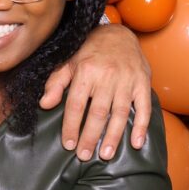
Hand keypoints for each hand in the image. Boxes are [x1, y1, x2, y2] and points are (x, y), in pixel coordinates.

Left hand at [39, 23, 151, 160]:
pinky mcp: (143, 83)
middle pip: (97, 113)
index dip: (71, 126)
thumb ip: (55, 83)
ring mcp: (127, 80)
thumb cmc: (89, 51)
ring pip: (119, 113)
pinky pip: (144, 107)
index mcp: (86, 72)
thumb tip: (44, 104)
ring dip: (113, 136)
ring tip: (105, 155)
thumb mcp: (67, 63)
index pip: (76, 105)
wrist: (118, 34)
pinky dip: (141, 126)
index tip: (68, 144)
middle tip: (84, 156)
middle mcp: (107, 76)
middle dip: (90, 137)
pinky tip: (136, 142)